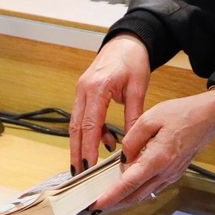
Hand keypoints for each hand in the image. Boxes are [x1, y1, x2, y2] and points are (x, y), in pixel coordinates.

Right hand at [70, 35, 150, 173]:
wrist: (126, 41)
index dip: (88, 147)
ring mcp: (81, 90)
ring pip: (76, 123)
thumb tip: (132, 142)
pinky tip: (104, 141)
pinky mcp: (83, 92)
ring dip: (80, 144)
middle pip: (76, 127)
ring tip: (87, 164)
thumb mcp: (138, 88)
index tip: (88, 166)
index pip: (89, 124)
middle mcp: (84, 89)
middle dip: (76, 151)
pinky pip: (82, 116)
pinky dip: (90, 131)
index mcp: (98, 88)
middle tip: (78, 173)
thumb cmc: (133, 60)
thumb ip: (134, 115)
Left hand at [89, 89, 214, 210]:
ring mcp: (171, 176)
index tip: (97, 204)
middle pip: (135, 196)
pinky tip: (127, 189)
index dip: (111, 196)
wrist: (209, 117)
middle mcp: (165, 173)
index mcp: (158, 159)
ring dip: (125, 200)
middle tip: (95, 206)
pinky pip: (152, 188)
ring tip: (107, 200)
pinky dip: (137, 192)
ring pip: (144, 195)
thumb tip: (123, 159)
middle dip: (114, 204)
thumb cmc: (182, 114)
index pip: (129, 184)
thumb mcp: (150, 118)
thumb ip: (132, 140)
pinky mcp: (174, 174)